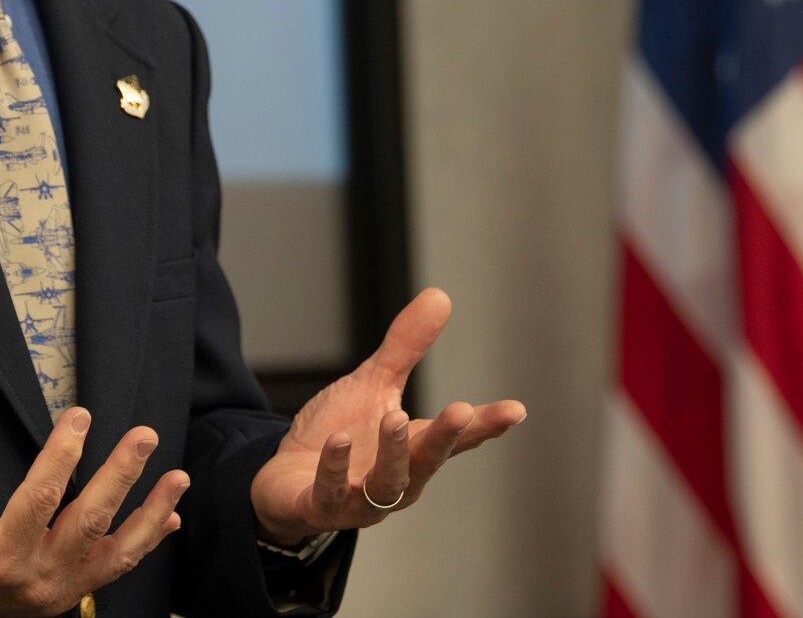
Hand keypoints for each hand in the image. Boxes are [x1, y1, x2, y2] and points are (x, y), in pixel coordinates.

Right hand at [0, 366, 188, 616]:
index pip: (42, 498)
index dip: (64, 452)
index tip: (80, 415)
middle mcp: (33, 578)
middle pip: (89, 523)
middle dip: (122, 475)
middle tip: (144, 436)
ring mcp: (54, 592)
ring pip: (115, 555)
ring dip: (151, 515)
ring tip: (178, 478)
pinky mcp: (64, 597)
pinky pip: (113, 570)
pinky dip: (144, 544)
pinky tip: (169, 518)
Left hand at [249, 288, 525, 543]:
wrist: (287, 478)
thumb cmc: (341, 431)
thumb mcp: (374, 384)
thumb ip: (406, 348)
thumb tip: (440, 296)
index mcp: (415, 448)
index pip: (457, 438)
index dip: (487, 424)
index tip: (515, 410)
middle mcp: (397, 480)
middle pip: (427, 461)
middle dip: (445, 438)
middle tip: (461, 410)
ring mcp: (360, 498)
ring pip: (387, 483)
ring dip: (393, 452)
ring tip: (394, 418)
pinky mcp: (321, 506)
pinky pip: (331, 492)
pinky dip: (336, 467)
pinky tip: (338, 441)